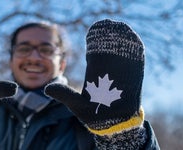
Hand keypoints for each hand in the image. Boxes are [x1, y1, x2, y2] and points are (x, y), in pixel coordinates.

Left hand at [45, 19, 144, 134]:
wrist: (115, 126)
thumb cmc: (95, 116)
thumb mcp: (77, 104)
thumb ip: (64, 94)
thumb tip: (46, 88)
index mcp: (95, 75)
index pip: (95, 55)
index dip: (96, 43)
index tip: (93, 35)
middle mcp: (109, 73)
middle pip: (110, 51)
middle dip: (111, 39)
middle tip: (110, 27)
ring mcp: (122, 76)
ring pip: (123, 55)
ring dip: (124, 42)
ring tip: (123, 31)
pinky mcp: (135, 79)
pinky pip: (135, 63)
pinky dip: (136, 52)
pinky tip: (135, 43)